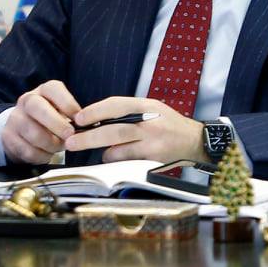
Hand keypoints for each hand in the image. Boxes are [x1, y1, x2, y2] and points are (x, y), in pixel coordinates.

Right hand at [1, 80, 81, 165]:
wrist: (23, 131)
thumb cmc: (51, 120)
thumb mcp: (62, 112)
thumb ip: (73, 116)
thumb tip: (89, 128)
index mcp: (44, 91)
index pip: (53, 89)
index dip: (67, 103)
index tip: (79, 118)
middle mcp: (27, 100)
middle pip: (37, 107)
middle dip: (56, 124)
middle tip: (70, 136)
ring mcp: (15, 118)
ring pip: (32, 132)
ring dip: (50, 144)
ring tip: (59, 147)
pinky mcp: (8, 136)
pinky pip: (26, 149)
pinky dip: (40, 155)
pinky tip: (47, 154)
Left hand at [64, 96, 205, 163]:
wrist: (196, 140)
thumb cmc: (169, 124)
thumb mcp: (152, 109)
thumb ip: (128, 112)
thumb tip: (96, 118)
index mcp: (147, 106)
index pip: (117, 105)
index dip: (95, 111)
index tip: (79, 118)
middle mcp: (150, 123)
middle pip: (113, 130)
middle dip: (88, 137)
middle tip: (71, 141)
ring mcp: (152, 142)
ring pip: (117, 149)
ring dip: (103, 151)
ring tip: (99, 151)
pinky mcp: (153, 159)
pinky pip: (126, 162)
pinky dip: (116, 161)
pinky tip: (117, 158)